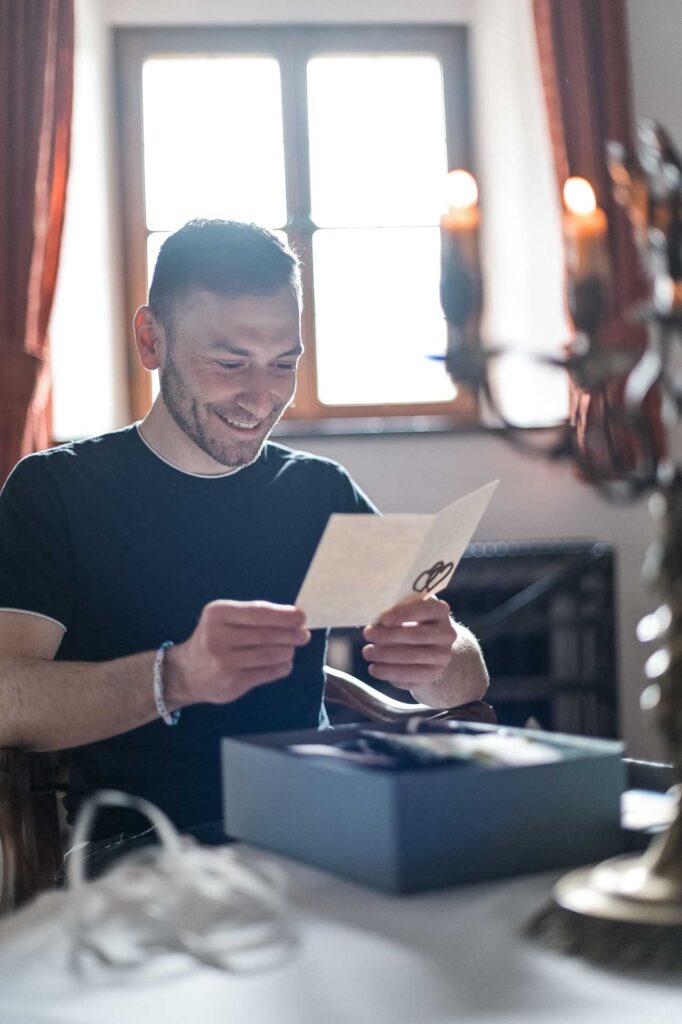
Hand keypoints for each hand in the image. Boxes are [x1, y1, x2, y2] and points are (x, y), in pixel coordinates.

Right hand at [165, 600, 310, 706]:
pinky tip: (284, 663)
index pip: (259, 613)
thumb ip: (254, 615)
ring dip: (287, 651)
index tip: (301, 617)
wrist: (187, 673)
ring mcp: (224, 662)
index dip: (284, 615)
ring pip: (269, 655)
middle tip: (303, 635)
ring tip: (291, 649)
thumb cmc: (214, 639)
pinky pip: (267, 673)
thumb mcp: (225, 618)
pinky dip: (282, 667)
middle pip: (266, 635)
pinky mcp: (232, 683)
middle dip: (290, 634)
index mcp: (218, 614)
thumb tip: (294, 617)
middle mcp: (218, 637)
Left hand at [361, 596, 456, 690]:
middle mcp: (446, 634)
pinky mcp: (433, 674)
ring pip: (413, 657)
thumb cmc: (413, 621)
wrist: (431, 646)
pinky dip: (390, 673)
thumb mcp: (409, 609)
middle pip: (417, 635)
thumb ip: (396, 610)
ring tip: (367, 652)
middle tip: (367, 634)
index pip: (425, 609)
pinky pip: (410, 676)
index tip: (383, 619)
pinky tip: (375, 669)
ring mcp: (442, 656)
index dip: (404, 614)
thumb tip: (375, 621)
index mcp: (440, 610)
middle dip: (389, 635)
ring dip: (385, 655)